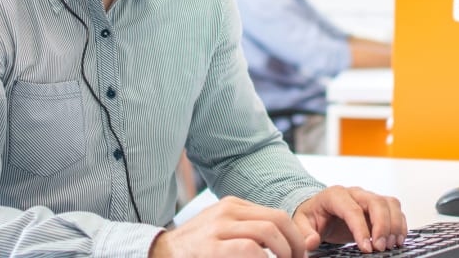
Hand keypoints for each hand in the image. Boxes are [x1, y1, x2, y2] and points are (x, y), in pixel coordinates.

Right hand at [150, 196, 305, 257]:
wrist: (160, 254)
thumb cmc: (196, 250)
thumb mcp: (222, 232)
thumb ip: (247, 231)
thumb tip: (283, 246)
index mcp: (233, 206)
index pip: (276, 214)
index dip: (294, 237)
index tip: (298, 256)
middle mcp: (227, 211)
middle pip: (277, 219)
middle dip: (295, 245)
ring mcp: (218, 227)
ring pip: (267, 231)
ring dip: (284, 253)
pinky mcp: (211, 247)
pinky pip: (249, 249)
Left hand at [292, 186, 405, 252]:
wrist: (319, 210)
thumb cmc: (312, 216)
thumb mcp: (301, 224)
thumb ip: (304, 233)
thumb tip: (311, 242)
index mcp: (334, 195)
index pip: (352, 210)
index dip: (361, 229)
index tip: (366, 248)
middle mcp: (354, 193)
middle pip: (376, 202)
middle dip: (382, 226)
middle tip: (380, 248)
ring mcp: (367, 197)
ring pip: (389, 203)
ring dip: (394, 224)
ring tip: (392, 245)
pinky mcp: (377, 205)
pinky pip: (395, 208)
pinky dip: (400, 223)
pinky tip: (397, 239)